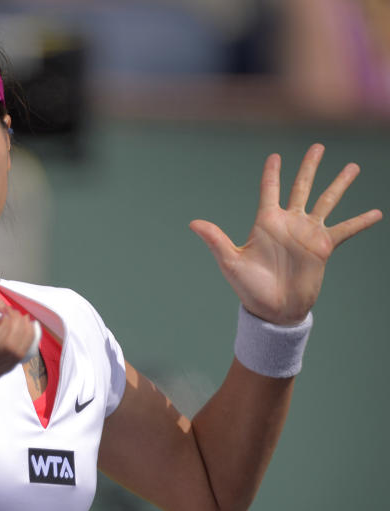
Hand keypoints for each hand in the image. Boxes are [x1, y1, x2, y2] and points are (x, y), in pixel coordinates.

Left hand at [189, 144, 381, 324]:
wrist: (274, 310)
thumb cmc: (249, 288)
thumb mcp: (231, 262)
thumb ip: (215, 240)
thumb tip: (193, 223)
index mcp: (266, 222)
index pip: (269, 190)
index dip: (272, 173)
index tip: (275, 156)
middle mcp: (289, 223)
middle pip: (301, 187)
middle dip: (309, 167)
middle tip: (318, 146)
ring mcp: (308, 233)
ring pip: (327, 201)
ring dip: (339, 184)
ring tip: (353, 167)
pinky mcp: (323, 247)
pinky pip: (345, 230)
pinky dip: (360, 221)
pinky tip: (376, 213)